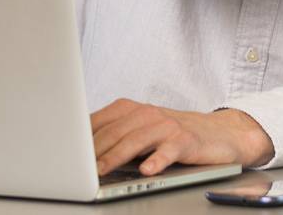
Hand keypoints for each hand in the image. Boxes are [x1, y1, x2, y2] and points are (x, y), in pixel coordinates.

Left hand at [90, 100, 272, 175]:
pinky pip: (169, 150)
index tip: (63, 154)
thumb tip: (77, 155)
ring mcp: (167, 125)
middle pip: (114, 132)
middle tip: (76, 169)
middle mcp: (148, 113)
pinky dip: (157, 160)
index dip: (80, 139)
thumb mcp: (141, 131)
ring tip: (101, 171)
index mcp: (131, 110)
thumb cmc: (173, 134)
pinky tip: (147, 170)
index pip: (99, 122)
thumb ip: (115, 137)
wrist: (219, 134)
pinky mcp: (186, 140)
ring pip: (136, 140)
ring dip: (116, 156)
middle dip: (93, 152)